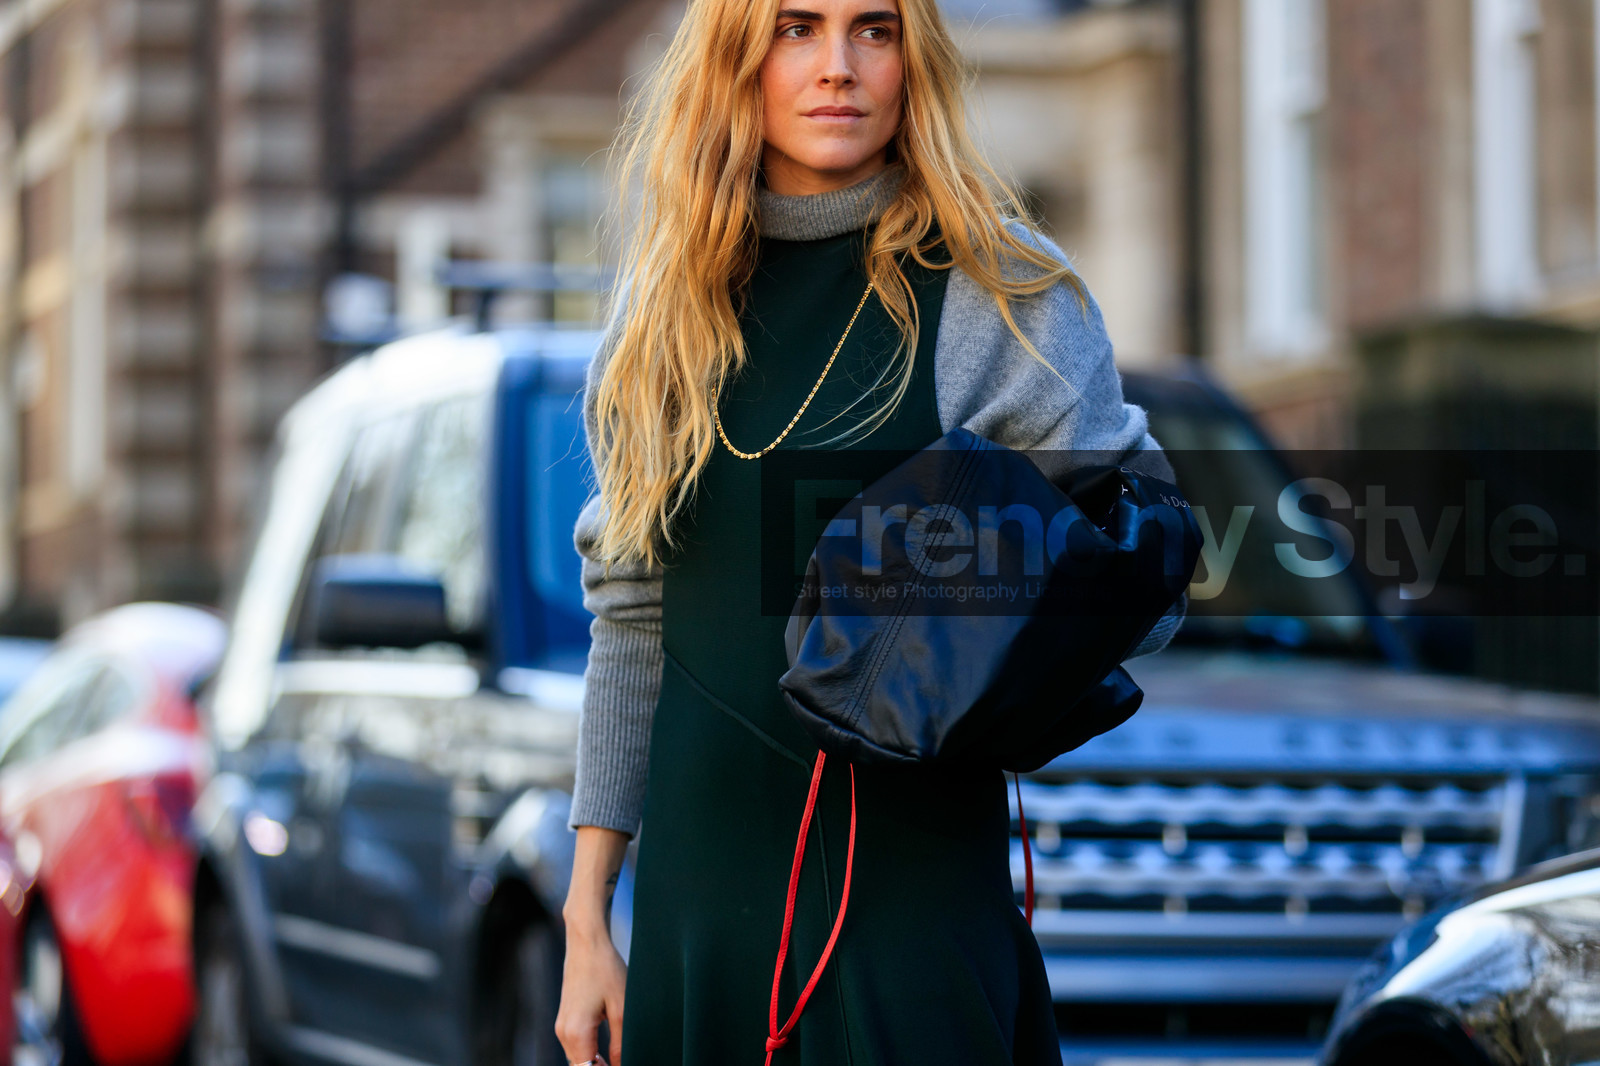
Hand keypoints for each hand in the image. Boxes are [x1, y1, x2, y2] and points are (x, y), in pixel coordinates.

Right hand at [556, 919, 625, 1065]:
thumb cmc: (606, 970)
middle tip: (623, 1061)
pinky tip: (607, 1052)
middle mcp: (564, 1033)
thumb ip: (621, 1045)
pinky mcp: (564, 1019)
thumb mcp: (622, 1009)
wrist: (587, 943)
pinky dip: (589, 1054)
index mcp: (577, 1033)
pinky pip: (575, 1048)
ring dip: (595, 1065)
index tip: (624, 1064)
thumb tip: (623, 1065)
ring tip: (618, 1059)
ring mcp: (561, 1027)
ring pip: (577, 1060)